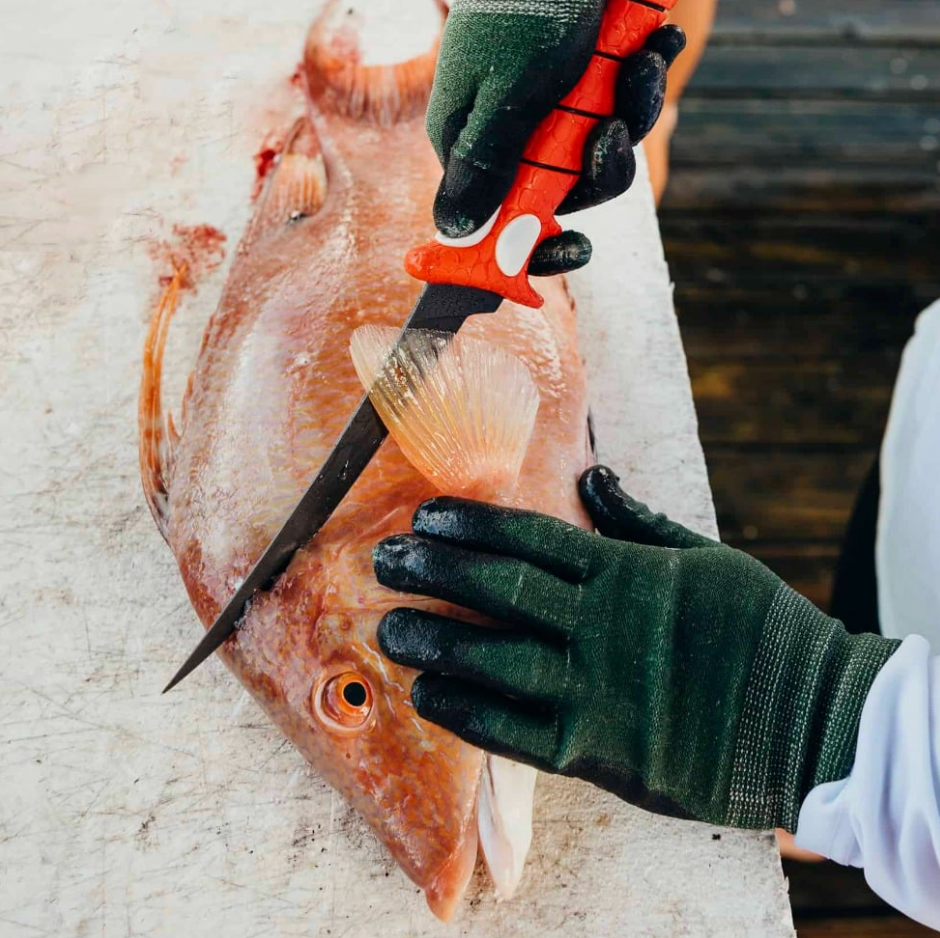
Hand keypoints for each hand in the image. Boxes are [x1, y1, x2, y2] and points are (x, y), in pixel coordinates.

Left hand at [373, 466, 899, 831]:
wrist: (811, 719)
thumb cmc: (758, 630)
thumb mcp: (705, 557)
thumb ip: (638, 521)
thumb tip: (590, 472)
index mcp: (626, 572)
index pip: (531, 537)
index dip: (470, 525)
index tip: (425, 516)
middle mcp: (602, 624)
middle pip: (499, 589)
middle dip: (434, 571)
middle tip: (385, 561)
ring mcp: (598, 687)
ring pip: (495, 658)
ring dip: (435, 640)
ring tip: (388, 626)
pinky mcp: (599, 749)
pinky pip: (516, 730)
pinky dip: (467, 711)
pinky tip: (427, 694)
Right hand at [428, 1, 685, 275]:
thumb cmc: (525, 4)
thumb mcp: (502, 94)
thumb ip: (483, 165)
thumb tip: (451, 231)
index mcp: (476, 142)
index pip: (498, 219)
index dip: (533, 245)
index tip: (573, 251)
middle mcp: (514, 131)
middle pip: (562, 193)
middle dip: (598, 168)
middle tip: (609, 131)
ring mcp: (555, 107)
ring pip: (602, 154)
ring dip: (630, 114)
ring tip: (637, 64)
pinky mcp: (591, 80)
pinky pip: (625, 110)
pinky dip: (643, 81)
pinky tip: (651, 47)